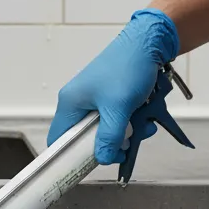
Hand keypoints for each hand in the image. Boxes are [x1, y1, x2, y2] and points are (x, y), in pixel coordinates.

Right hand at [48, 9, 179, 165]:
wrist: (149, 42)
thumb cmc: (127, 66)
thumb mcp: (118, 108)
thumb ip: (110, 137)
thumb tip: (103, 158)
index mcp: (71, 103)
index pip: (58, 140)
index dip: (70, 157)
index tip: (87, 166)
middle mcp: (79, 102)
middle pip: (86, 138)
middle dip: (109, 143)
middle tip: (125, 144)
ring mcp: (96, 99)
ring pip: (106, 130)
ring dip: (125, 133)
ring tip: (141, 125)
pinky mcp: (111, 97)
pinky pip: (118, 119)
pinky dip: (132, 122)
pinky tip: (145, 116)